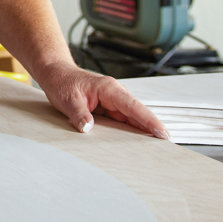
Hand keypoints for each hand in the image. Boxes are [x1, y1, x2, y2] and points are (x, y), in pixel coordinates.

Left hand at [36, 61, 170, 139]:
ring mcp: (112, 100)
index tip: (163, 133)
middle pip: (138, 113)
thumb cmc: (62, 82)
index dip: (149, 121)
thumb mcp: (68, 100)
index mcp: (109, 89)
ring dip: (143, 130)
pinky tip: (137, 141)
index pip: (134, 106)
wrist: (55, 73)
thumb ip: (79, 114)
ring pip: (132, 117)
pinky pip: (123, 119)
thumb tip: (87, 128)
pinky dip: (131, 129)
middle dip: (152, 128)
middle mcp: (114, 93)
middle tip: (167, 146)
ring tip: (156, 148)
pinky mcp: (108, 106)